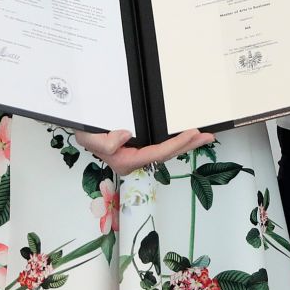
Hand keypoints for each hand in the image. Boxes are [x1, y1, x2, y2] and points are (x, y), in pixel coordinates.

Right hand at [77, 127, 215, 174]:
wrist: (81, 129)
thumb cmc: (85, 133)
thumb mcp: (88, 137)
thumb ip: (104, 142)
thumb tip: (126, 137)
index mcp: (126, 160)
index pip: (157, 153)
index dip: (176, 144)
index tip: (192, 133)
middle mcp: (135, 160)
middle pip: (167, 154)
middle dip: (189, 146)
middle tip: (208, 136)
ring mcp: (138, 154)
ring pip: (167, 151)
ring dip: (186, 144)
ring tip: (204, 136)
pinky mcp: (140, 147)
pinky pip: (162, 145)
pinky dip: (176, 140)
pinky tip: (187, 136)